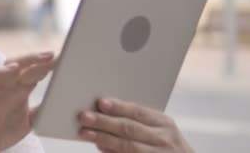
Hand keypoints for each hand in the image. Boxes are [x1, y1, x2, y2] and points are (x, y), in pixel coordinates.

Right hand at [0, 51, 55, 152]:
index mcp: (22, 88)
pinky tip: (14, 69)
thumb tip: (60, 102)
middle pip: (27, 66)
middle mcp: (11, 84)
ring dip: (27, 60)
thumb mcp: (31, 120)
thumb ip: (42, 109)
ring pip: (11, 66)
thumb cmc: (6, 129)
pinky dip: (3, 72)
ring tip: (42, 57)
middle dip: (41, 59)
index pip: (37, 72)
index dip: (49, 65)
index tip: (64, 58)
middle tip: (56, 54)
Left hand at [78, 98, 194, 152]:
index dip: (118, 107)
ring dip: (103, 138)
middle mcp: (163, 139)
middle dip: (105, 122)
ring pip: (127, 146)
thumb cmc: (164, 144)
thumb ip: (136, 120)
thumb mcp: (158, 129)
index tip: (100, 103)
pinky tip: (99, 147)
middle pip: (129, 128)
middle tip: (85, 116)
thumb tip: (104, 111)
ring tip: (86, 133)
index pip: (138, 112)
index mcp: (164, 123)